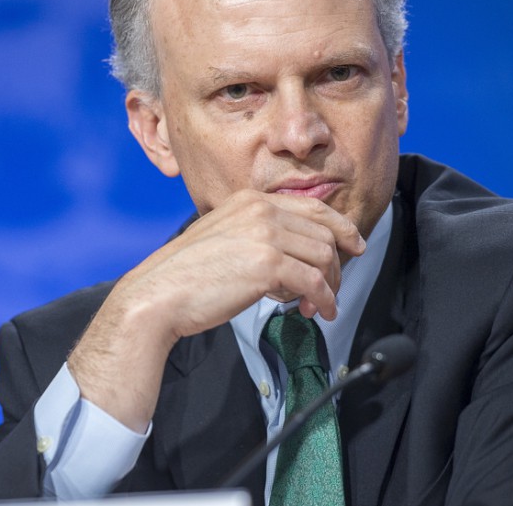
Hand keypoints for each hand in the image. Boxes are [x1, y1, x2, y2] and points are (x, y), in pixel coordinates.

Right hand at [67, 189, 364, 430]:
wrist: (158, 295)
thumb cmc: (185, 277)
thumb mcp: (224, 240)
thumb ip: (257, 238)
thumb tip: (293, 261)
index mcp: (249, 200)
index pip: (311, 207)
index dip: (341, 227)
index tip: (355, 244)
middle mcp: (260, 210)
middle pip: (324, 233)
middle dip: (336, 265)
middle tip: (331, 289)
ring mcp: (265, 234)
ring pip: (324, 257)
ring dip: (329, 286)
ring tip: (318, 306)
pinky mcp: (267, 264)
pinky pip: (314, 282)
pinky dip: (324, 300)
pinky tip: (318, 312)